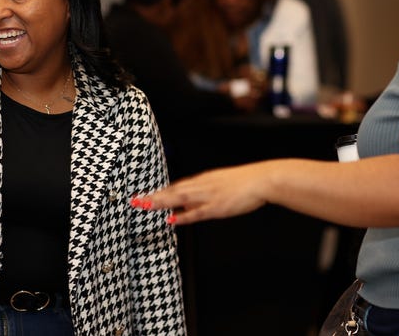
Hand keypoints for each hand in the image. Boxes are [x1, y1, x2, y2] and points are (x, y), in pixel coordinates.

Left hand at [133, 163, 271, 224]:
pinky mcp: (218, 206)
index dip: (160, 191)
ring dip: (162, 202)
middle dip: (154, 196)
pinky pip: (197, 212)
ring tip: (146, 206)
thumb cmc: (244, 182)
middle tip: (136, 200)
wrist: (261, 179)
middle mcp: (203, 185)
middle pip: (174, 191)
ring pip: (180, 198)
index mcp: (204, 179)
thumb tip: (189, 204)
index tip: (145, 196)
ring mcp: (210, 195)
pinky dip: (183, 215)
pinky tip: (171, 218)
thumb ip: (204, 192)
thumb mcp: (221, 183)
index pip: (177, 186)